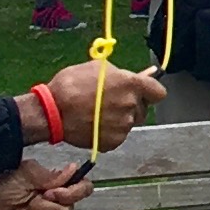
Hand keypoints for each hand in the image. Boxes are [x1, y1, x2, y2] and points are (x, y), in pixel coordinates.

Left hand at [0, 159, 92, 209]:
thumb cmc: (0, 187)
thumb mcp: (23, 173)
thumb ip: (48, 174)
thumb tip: (73, 169)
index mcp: (57, 188)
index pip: (83, 189)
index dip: (73, 193)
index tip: (52, 192)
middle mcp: (56, 207)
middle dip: (42, 206)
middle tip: (28, 201)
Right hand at [37, 61, 167, 152]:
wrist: (51, 112)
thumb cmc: (71, 84)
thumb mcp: (98, 68)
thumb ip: (122, 74)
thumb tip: (142, 75)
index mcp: (131, 85)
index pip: (158, 92)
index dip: (149, 92)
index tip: (141, 92)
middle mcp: (132, 106)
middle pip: (142, 108)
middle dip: (131, 105)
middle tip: (110, 102)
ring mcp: (124, 126)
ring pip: (129, 122)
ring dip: (119, 118)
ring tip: (97, 114)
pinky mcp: (114, 141)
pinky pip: (118, 135)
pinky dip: (109, 132)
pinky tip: (94, 125)